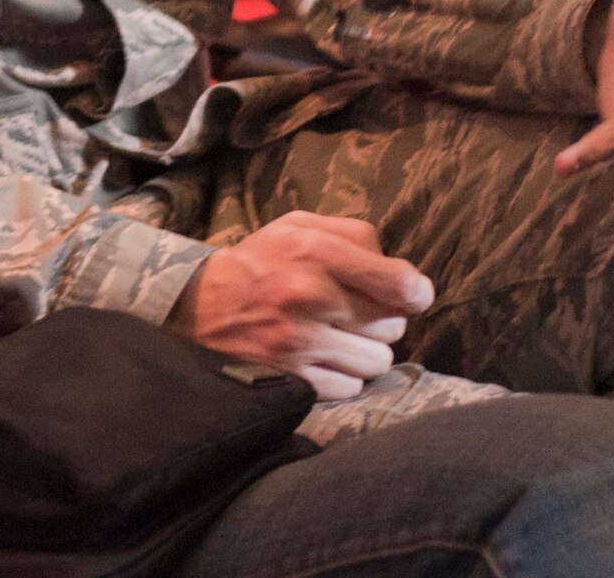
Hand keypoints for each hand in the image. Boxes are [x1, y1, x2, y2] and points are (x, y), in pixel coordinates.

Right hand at [166, 212, 433, 400]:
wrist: (198, 306)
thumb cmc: (261, 263)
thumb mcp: (299, 226)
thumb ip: (354, 236)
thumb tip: (405, 274)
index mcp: (313, 250)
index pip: (399, 282)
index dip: (415, 292)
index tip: (411, 295)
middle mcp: (308, 295)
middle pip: (393, 325)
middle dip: (380, 320)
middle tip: (353, 313)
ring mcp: (300, 342)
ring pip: (377, 361)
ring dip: (364, 352)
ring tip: (336, 337)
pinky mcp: (292, 378)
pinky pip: (351, 388)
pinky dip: (342, 377)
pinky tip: (320, 359)